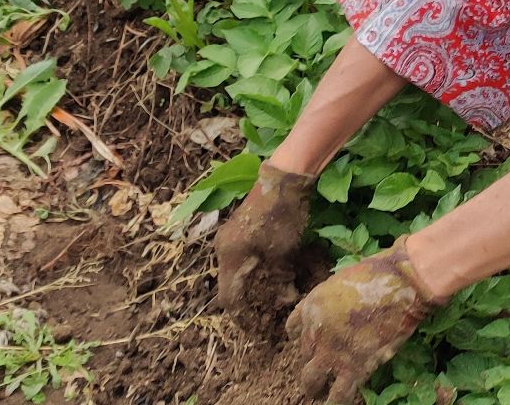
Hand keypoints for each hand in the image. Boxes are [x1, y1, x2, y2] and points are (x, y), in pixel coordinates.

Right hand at [214, 160, 315, 323]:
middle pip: (231, 284)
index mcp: (229, 255)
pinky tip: (274, 276)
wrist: (284, 178)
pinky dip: (257, 271)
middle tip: (267, 316)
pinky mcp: (242, 230)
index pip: (228, 296)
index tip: (255, 329)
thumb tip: (282, 301)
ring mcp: (232, 237)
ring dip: (254, 287)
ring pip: (239, 271)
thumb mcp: (282, 254)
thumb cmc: (283, 217)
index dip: (241, 316)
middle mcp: (225, 247)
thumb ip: (277, 280)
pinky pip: (245, 258)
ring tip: (273, 299)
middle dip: (249, 302)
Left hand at [285, 243, 434, 403]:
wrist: (397, 284)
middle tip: (317, 371)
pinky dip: (334, 402)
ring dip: (313, 388)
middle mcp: (315, 329)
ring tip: (317, 394)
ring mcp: (331, 350)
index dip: (301, 340)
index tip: (310, 345)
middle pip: (303, 354)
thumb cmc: (376, 275)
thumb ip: (333, 302)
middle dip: (310, 363)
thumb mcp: (341, 282)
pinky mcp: (353, 367)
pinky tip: (333, 404)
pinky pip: (338, 394)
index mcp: (311, 305)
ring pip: (311, 378)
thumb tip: (338, 315)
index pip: (293, 329)